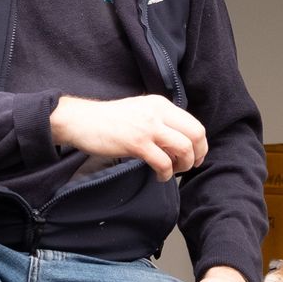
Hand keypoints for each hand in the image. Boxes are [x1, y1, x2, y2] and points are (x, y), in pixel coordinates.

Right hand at [49, 94, 207, 181]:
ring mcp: (148, 127)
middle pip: (196, 135)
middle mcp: (158, 112)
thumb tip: (179, 140)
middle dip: (197, 155)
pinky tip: (159, 176)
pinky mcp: (137, 143)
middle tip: (189, 166)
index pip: (194, 125)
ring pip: (184, 149)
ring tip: (172, 171)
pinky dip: (166, 174)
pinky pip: (163, 162)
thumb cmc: (110, 120)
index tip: (195, 156)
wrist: (82, 120)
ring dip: (183, 165)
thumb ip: (160, 120)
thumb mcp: (141, 110)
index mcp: (161, 104)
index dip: (200, 145)